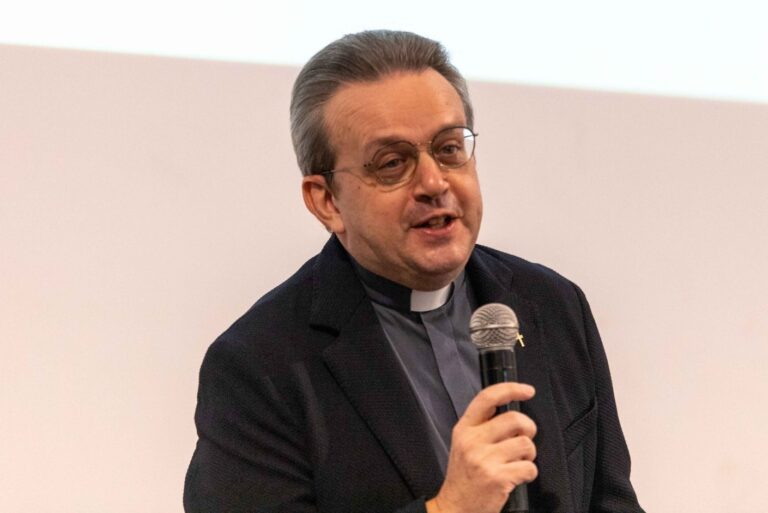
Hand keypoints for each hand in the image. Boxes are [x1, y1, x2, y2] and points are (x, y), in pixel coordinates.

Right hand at [426, 383, 537, 512]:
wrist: (454, 508)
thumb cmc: (463, 478)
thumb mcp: (463, 445)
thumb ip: (482, 426)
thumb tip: (511, 412)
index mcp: (464, 429)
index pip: (487, 398)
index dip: (511, 389)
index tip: (527, 390)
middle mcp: (472, 441)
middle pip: (514, 419)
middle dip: (528, 429)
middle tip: (524, 438)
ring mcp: (484, 459)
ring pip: (525, 444)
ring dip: (528, 454)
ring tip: (517, 462)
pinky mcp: (497, 478)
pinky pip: (529, 467)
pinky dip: (529, 473)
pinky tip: (517, 476)